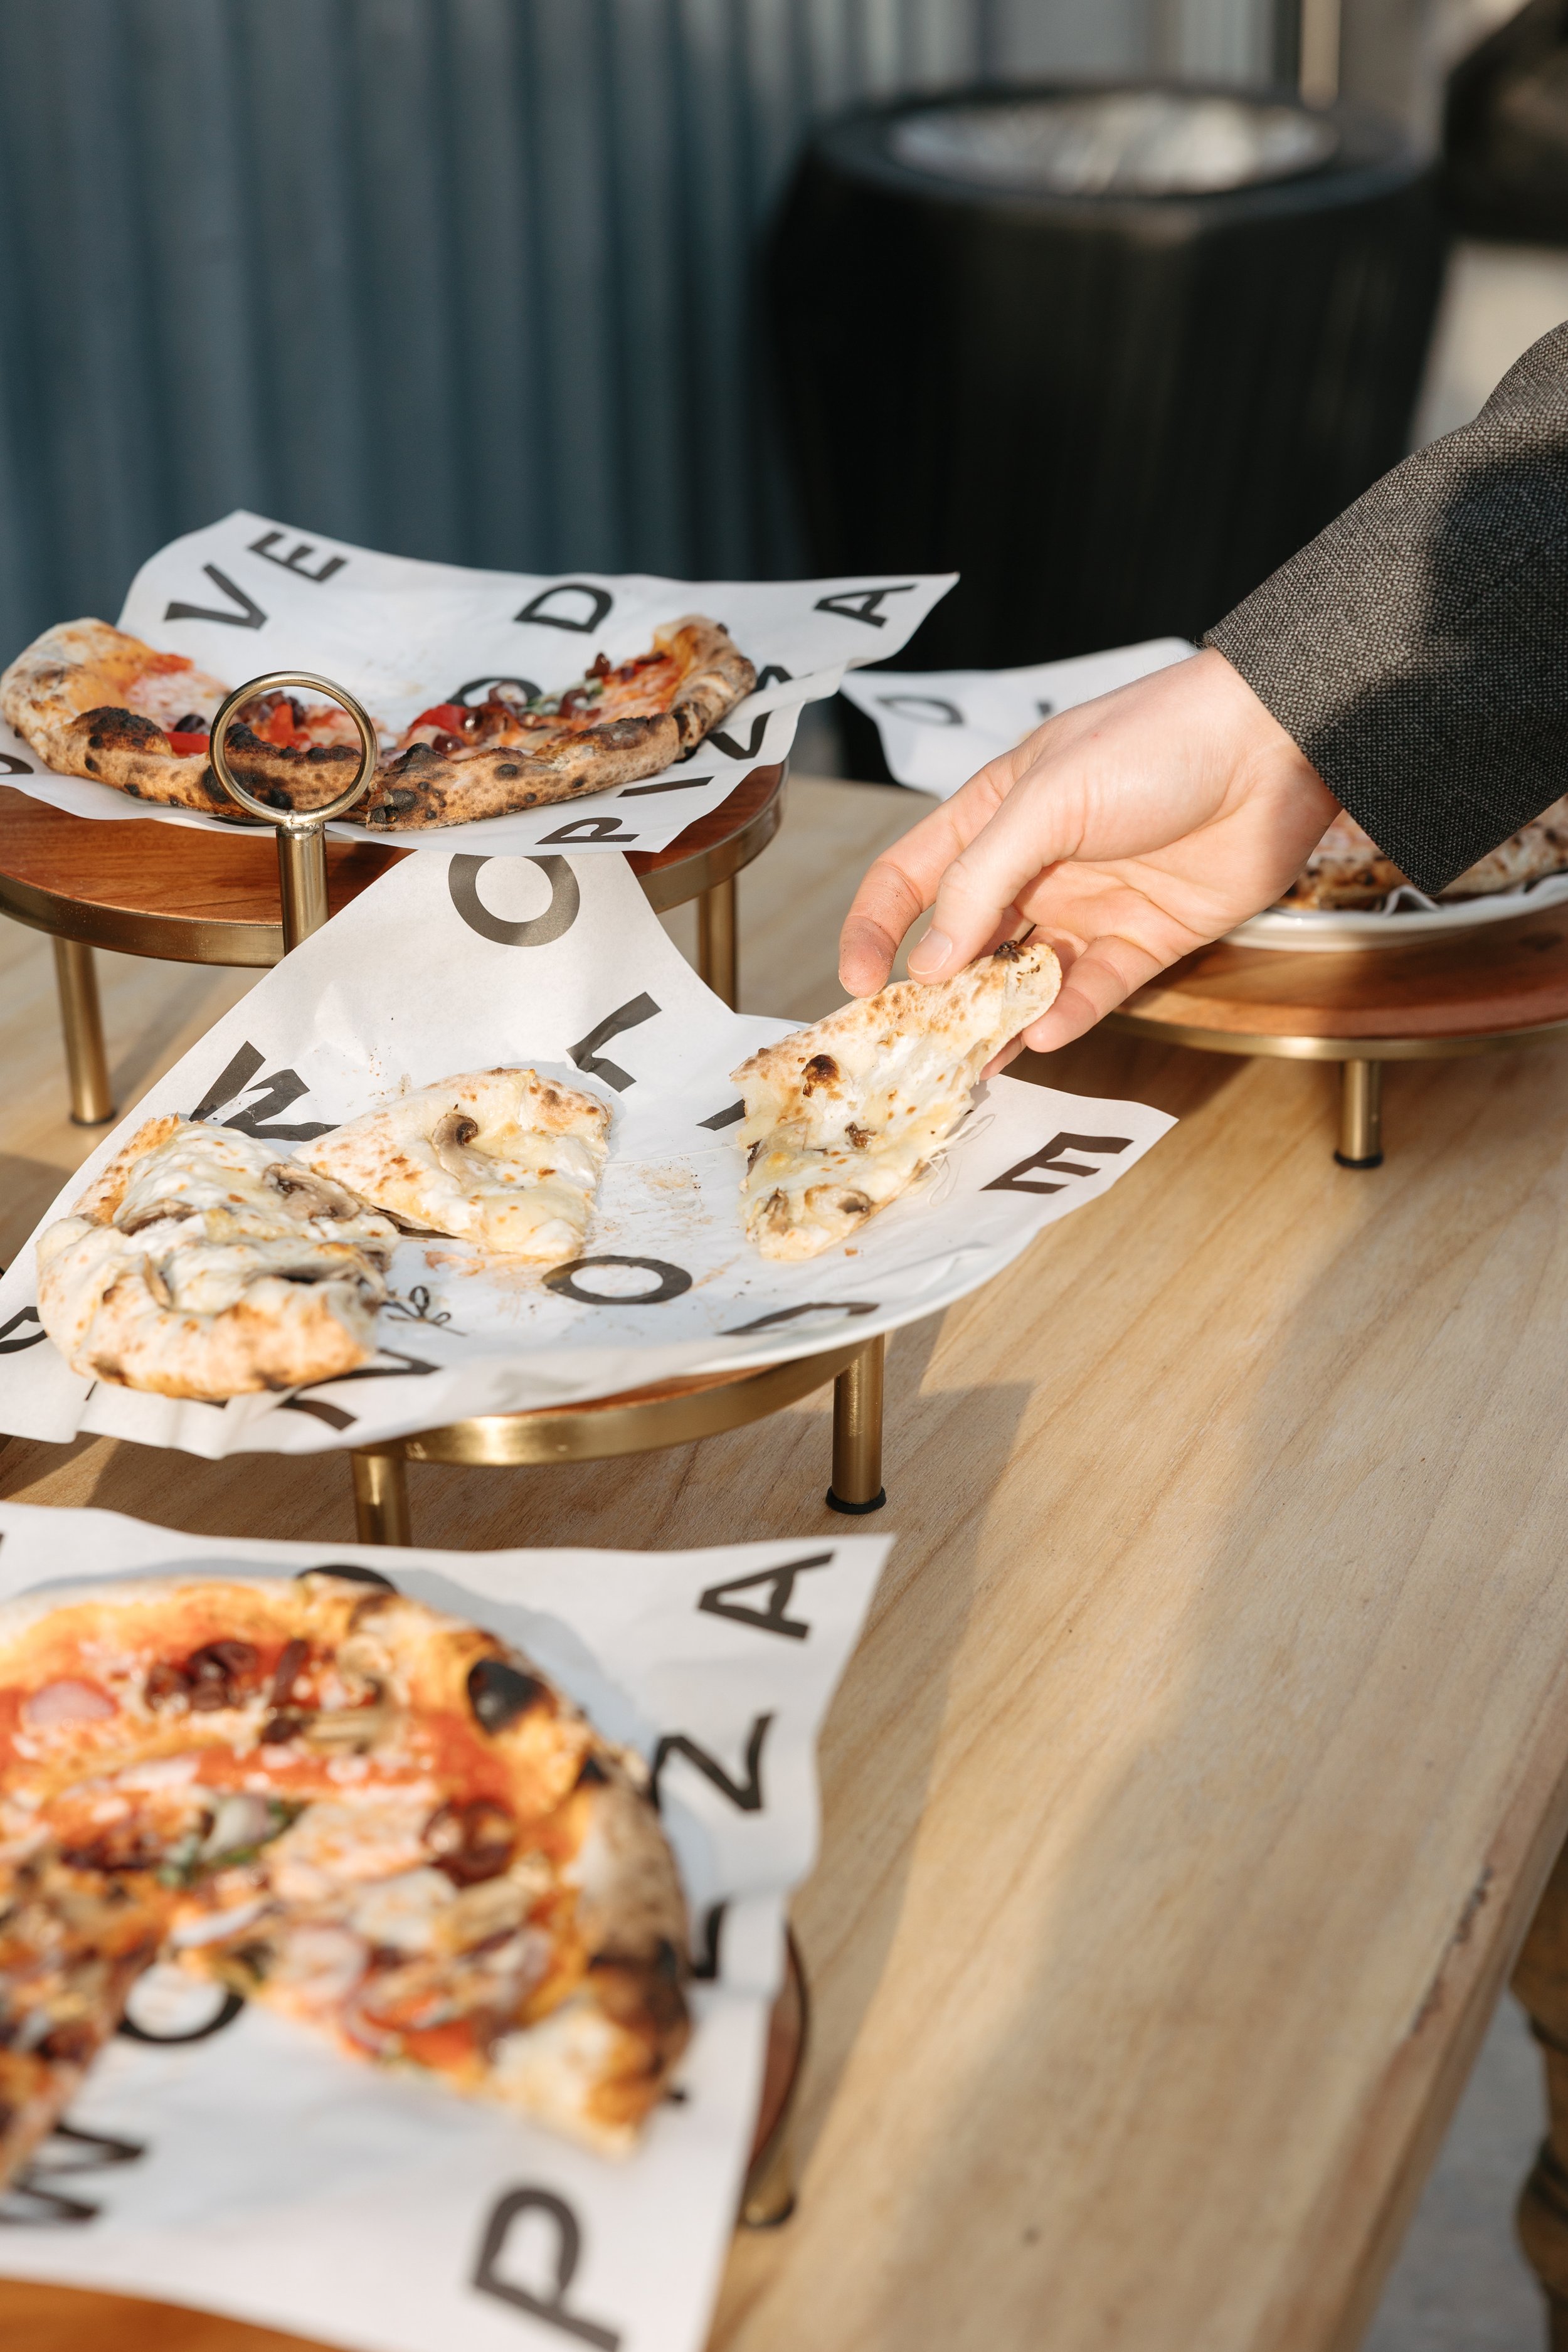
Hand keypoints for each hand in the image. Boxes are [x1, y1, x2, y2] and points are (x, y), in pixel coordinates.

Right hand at [838, 648, 1337, 1056]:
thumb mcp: (1045, 799)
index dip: (877, 930)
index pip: (911, 879)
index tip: (859, 984)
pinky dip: (1067, 1015)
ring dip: (997, 1021)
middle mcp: (1035, 866)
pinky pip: (1093, 991)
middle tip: (914, 1046)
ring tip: (972, 1062)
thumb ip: (981, 881)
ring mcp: (1089, 906)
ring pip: (1025, 980)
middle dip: (936, 997)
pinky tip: (1045, 1033)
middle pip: (964, 943)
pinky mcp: (1146, 940)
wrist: (1275, 744)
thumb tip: (927, 963)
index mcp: (995, 816)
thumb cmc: (1156, 741)